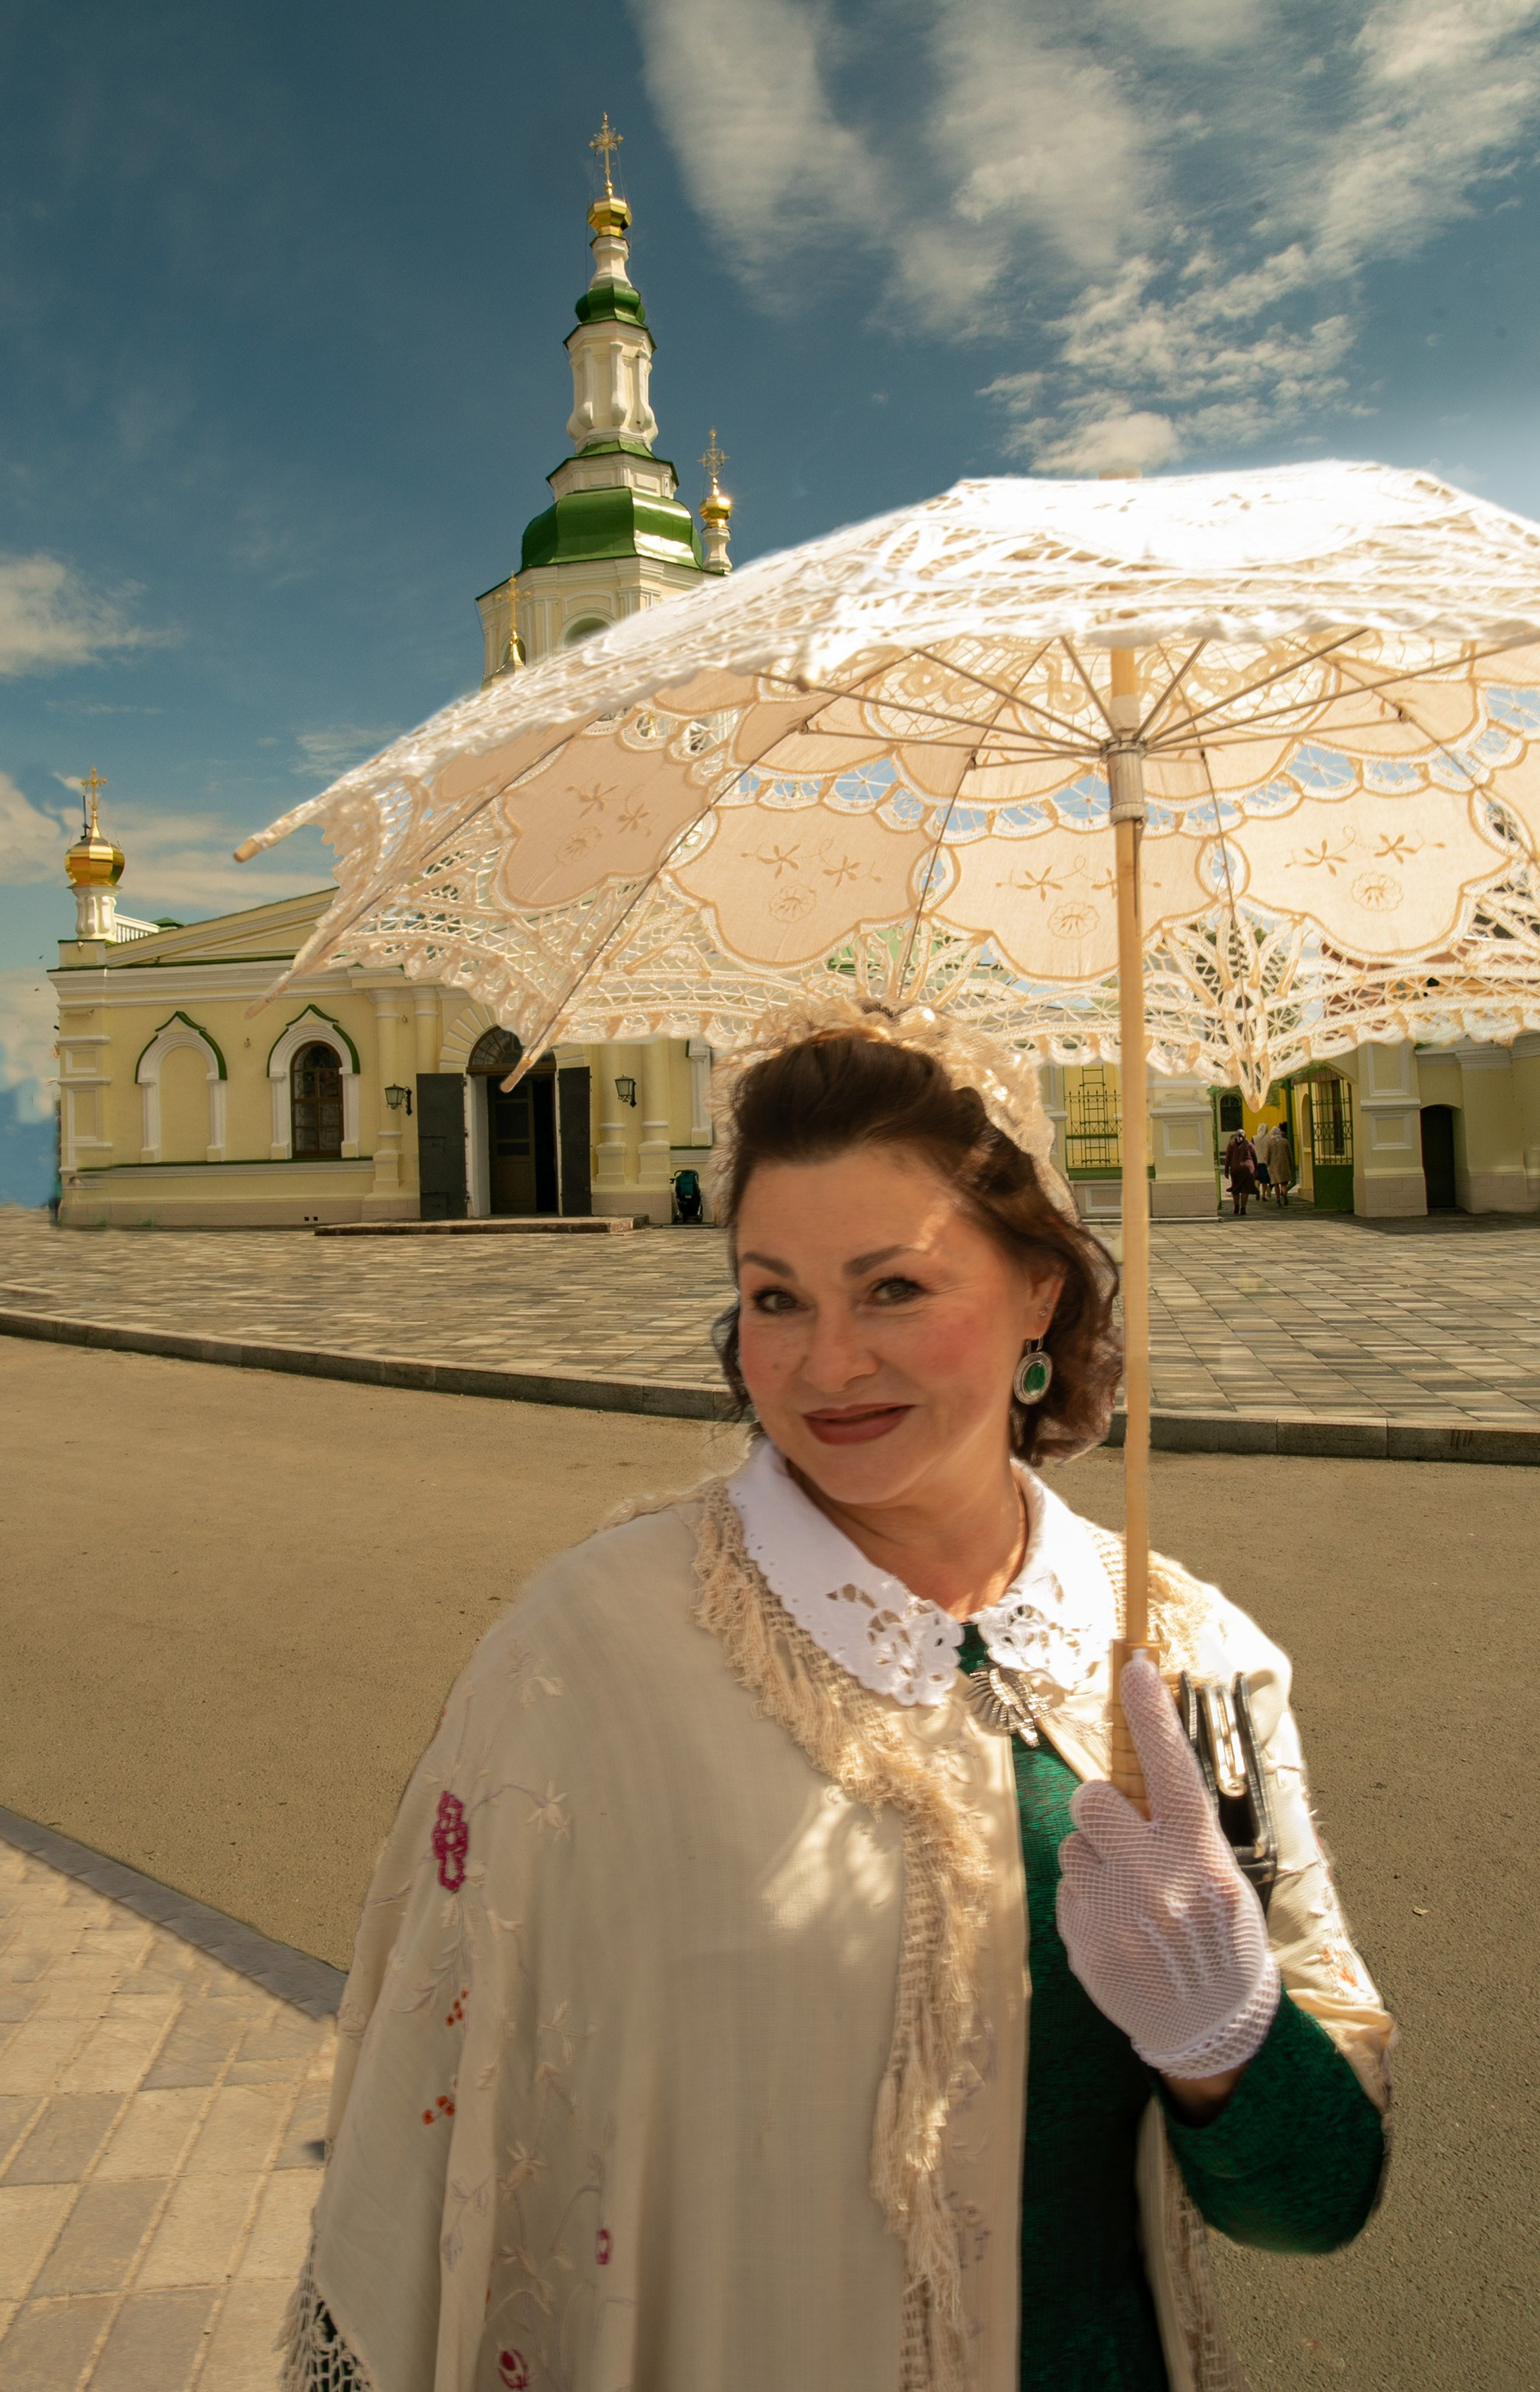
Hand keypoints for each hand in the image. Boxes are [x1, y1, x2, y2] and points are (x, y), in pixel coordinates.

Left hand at [1055, 1653, 1278, 2077]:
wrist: (1213, 2029)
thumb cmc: (1221, 1939)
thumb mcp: (1222, 1877)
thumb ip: (1182, 1828)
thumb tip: (1140, 1772)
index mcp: (1200, 1857)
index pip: (1171, 1769)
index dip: (1152, 1714)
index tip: (1136, 1668)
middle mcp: (1157, 1882)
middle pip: (1093, 1801)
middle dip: (1103, 1810)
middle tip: (1127, 1837)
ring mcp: (1116, 1916)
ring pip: (1074, 1846)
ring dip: (1095, 1860)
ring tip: (1131, 1898)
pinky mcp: (1085, 1945)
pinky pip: (1068, 1889)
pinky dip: (1088, 1900)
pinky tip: (1120, 1930)